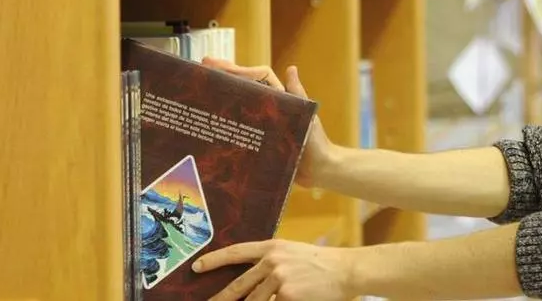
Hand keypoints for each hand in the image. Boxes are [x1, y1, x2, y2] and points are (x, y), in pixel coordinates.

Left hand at [192, 239, 354, 300]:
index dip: (214, 260)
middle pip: (238, 286)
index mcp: (272, 247)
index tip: (196, 268)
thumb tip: (249, 278)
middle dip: (221, 299)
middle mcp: (272, 262)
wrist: (346, 270)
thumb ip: (270, 260)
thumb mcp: (293, 252)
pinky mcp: (288, 296)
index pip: (236, 252)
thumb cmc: (320, 263)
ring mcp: (279, 280)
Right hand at [201, 58, 336, 189]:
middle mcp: (268, 108)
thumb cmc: (316, 141)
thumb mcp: (306, 115)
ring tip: (199, 88)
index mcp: (279, 98)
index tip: (218, 65)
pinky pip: (239, 129)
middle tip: (202, 66)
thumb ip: (297, 93)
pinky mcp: (257, 141)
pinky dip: (225, 123)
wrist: (319, 169)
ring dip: (221, 95)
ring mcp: (261, 124)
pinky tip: (208, 121)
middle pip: (244, 87)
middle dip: (224, 76)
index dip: (239, 69)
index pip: (257, 77)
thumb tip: (292, 68)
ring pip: (238, 105)